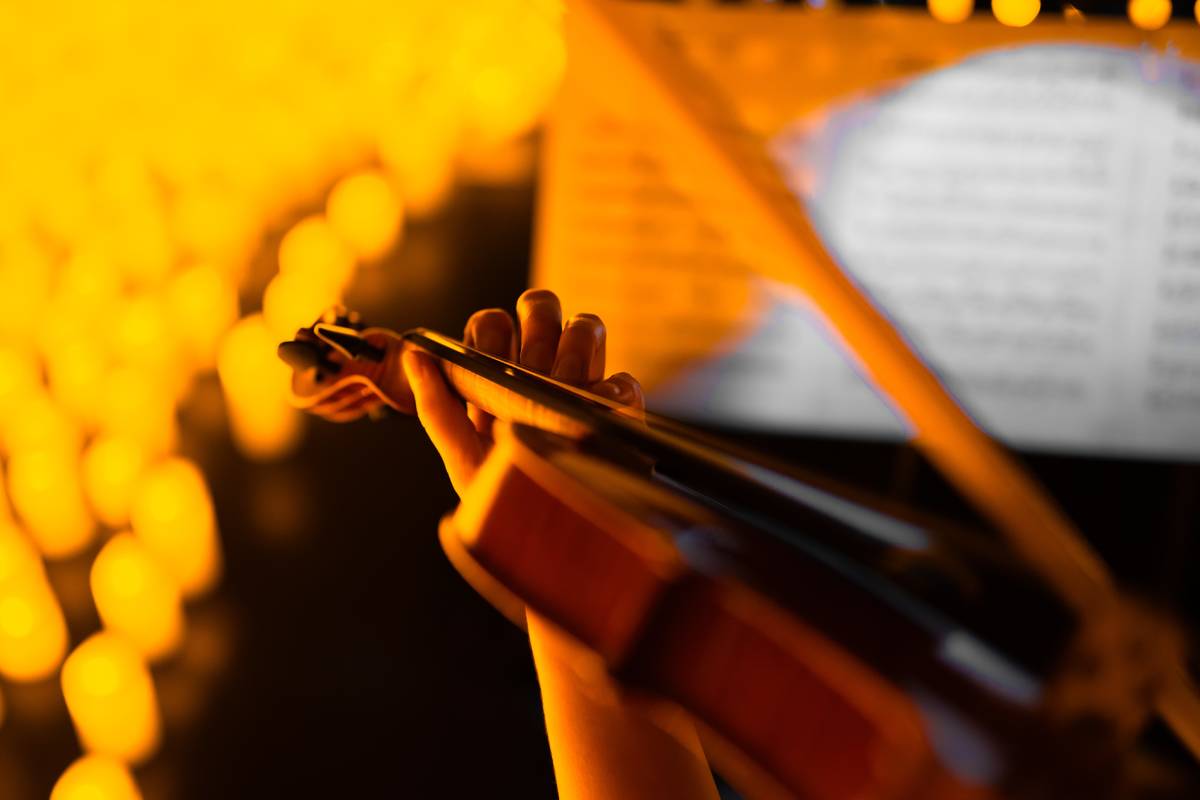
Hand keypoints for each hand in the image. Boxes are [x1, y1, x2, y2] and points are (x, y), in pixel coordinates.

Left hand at [403, 289, 643, 495]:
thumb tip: (415, 355)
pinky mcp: (619, 411)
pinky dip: (611, 392)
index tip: (491, 360)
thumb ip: (435, 406)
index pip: (494, 322)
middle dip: (539, 324)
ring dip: (575, 352)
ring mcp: (582, 386)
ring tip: (562, 391)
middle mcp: (541, 371)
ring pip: (586, 326)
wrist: (551, 542)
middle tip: (532, 365)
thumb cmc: (502, 499)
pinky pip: (623, 379)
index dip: (492, 330)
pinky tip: (594, 412)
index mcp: (499, 377)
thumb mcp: (461, 457)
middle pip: (543, 307)